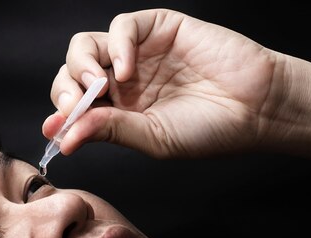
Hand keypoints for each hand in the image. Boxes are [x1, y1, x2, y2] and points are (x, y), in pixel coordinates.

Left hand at [43, 8, 284, 158]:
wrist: (256, 107)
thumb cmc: (209, 129)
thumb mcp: (152, 138)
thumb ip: (110, 130)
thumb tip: (65, 137)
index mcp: (120, 111)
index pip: (75, 106)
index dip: (61, 114)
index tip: (54, 128)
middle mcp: (123, 82)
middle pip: (73, 73)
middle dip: (66, 89)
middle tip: (75, 105)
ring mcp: (139, 54)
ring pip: (87, 45)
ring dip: (82, 65)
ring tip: (99, 87)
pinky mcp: (158, 28)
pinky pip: (123, 26)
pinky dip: (117, 44)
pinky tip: (126, 70)